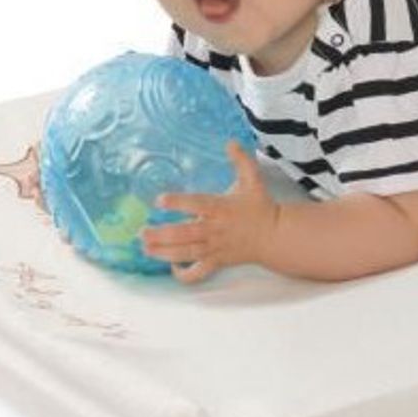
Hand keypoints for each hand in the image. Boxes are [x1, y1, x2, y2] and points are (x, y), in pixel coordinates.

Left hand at [141, 141, 279, 284]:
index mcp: (221, 208)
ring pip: (187, 253)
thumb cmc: (261, 207)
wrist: (275, 236)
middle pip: (185, 234)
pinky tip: (172, 268)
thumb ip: (241, 160)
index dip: (178, 202)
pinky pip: (199, 272)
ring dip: (164, 252)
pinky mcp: (218, 262)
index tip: (159, 200)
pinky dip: (185, 275)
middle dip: (162, 234)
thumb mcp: (253, 180)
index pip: (197, 204)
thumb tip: (230, 141)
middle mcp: (216, 229)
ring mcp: (216, 248)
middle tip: (142, 232)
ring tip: (145, 248)